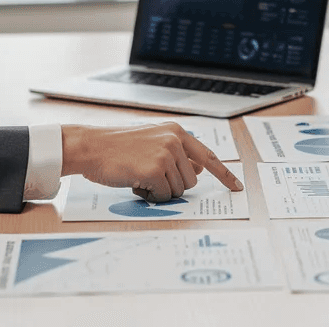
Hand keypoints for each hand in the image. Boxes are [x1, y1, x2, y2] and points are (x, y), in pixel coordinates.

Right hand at [62, 122, 243, 201]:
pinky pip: (163, 195)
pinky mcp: (155, 169)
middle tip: (148, 176)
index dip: (224, 174)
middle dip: (173, 185)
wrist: (91, 147)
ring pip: (178, 190)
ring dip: (160, 191)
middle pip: (191, 180)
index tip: (237, 186)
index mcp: (176, 131)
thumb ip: (176, 153)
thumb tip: (197, 170)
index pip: (208, 156)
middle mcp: (175, 141)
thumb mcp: (152, 141)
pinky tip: (136, 182)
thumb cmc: (117, 147)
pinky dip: (150, 195)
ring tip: (140, 176)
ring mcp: (166, 154)